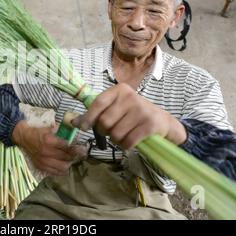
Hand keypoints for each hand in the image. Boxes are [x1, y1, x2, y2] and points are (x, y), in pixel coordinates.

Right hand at [12, 120, 84, 175]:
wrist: (24, 138)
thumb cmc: (38, 132)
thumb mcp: (50, 128)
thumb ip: (62, 132)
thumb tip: (74, 136)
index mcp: (49, 141)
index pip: (67, 147)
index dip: (76, 149)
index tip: (82, 149)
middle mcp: (46, 152)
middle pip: (66, 157)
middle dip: (75, 156)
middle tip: (79, 154)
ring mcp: (43, 161)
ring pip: (62, 167)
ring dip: (69, 163)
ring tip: (71, 159)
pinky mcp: (41, 167)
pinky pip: (55, 172)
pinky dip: (62, 170)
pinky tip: (64, 165)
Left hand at [71, 83, 186, 148]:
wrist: (163, 121)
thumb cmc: (133, 114)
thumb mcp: (116, 107)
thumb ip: (96, 113)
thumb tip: (73, 121)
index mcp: (120, 90)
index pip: (98, 103)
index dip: (88, 117)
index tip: (83, 127)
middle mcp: (130, 97)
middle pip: (105, 122)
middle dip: (105, 132)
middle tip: (112, 131)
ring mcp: (142, 110)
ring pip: (115, 134)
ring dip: (116, 140)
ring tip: (124, 135)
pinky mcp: (150, 125)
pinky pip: (128, 142)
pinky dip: (126, 146)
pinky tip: (131, 141)